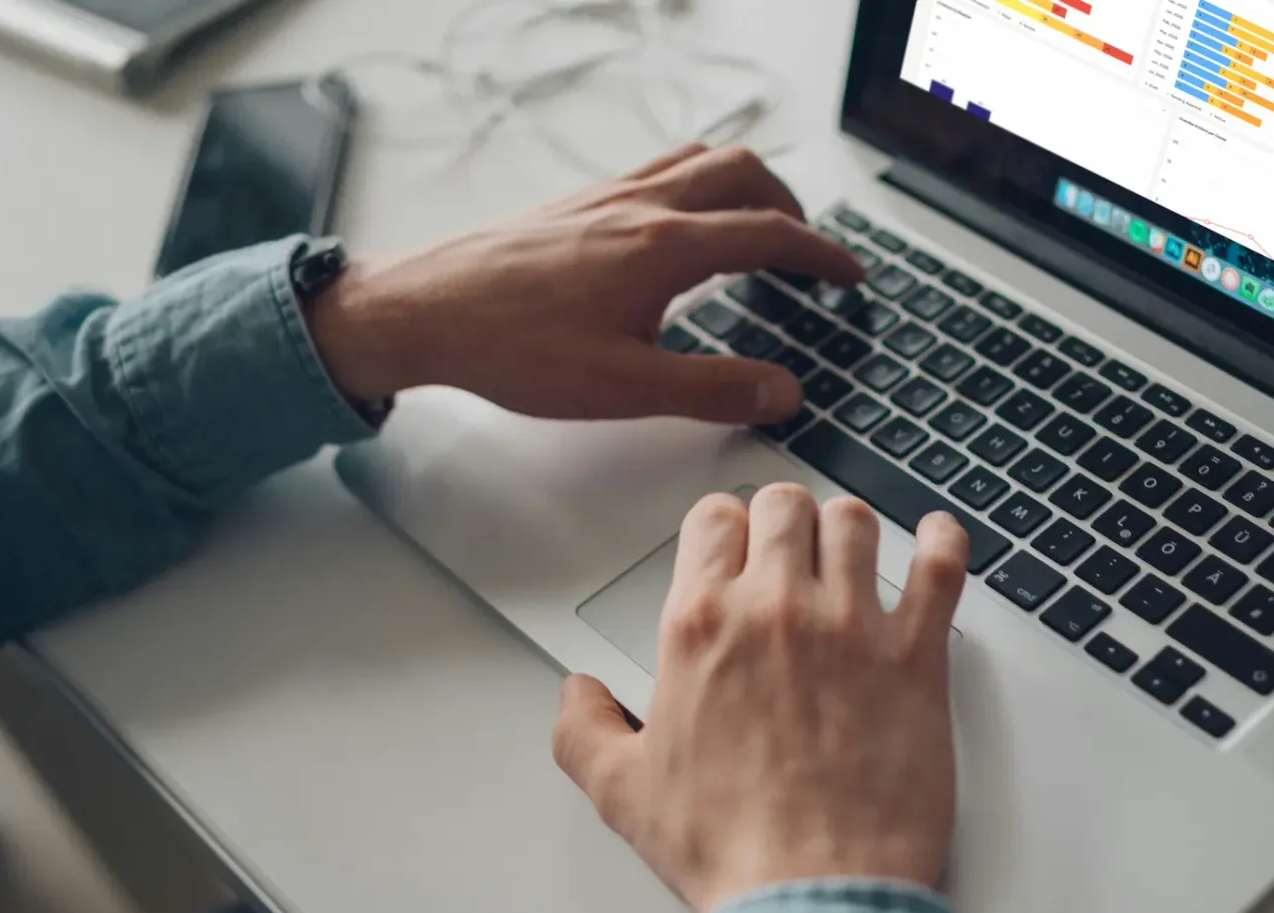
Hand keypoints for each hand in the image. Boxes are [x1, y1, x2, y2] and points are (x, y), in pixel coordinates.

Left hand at [305, 144, 862, 424]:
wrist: (423, 312)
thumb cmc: (510, 348)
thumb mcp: (624, 389)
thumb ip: (713, 389)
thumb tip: (781, 391)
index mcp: (663, 248)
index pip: (769, 234)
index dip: (822, 255)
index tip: (849, 275)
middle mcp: (640, 206)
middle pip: (744, 174)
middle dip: (792, 206)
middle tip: (810, 250)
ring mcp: (607, 196)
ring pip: (700, 160)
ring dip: (746, 184)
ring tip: (761, 225)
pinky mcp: (578, 203)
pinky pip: (658, 169)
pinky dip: (697, 184)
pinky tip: (682, 226)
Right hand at [550, 487, 969, 912]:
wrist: (813, 895)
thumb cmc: (730, 849)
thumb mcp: (623, 793)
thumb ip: (585, 730)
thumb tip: (577, 696)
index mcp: (702, 627)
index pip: (713, 520)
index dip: (723, 528)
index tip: (732, 546)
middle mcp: (777, 610)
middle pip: (785, 506)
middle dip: (784, 520)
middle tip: (790, 550)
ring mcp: (853, 627)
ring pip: (855, 523)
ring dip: (848, 531)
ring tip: (849, 553)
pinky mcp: (917, 657)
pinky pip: (941, 567)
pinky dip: (941, 542)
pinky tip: (935, 540)